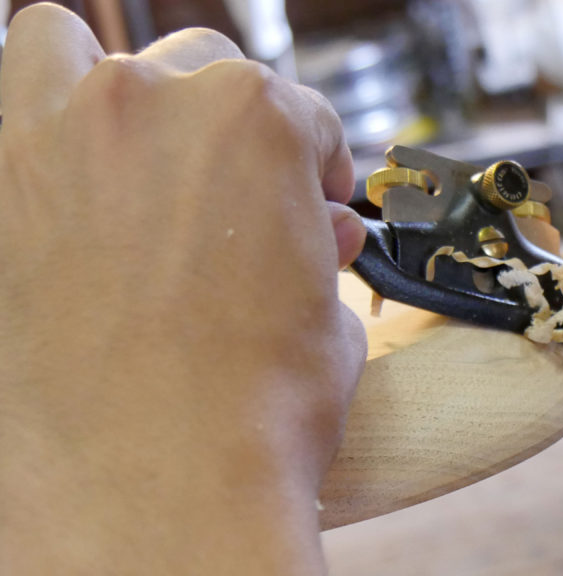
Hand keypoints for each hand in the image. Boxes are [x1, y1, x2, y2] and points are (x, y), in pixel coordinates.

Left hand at [0, 4, 364, 572]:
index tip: (313, 200)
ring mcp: (50, 136)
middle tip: (231, 192)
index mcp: (257, 122)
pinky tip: (58, 195)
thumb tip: (318, 231)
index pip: (303, 116)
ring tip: (125, 155)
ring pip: (64, 48)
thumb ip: (321, 249)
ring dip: (104, 91)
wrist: (158, 495)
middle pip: (201, 68)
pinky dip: (26, 133)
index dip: (317, 164)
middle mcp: (151, 104)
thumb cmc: (247, 414)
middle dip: (227, 125)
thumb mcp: (327, 318)